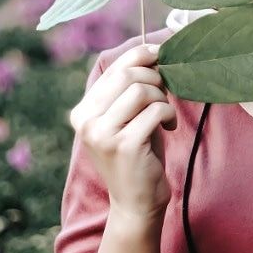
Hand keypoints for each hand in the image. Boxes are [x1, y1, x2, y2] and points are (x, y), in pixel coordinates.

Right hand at [69, 43, 177, 224]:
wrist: (136, 202)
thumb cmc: (138, 154)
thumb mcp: (127, 118)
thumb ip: (130, 88)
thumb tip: (151, 50)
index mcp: (83, 112)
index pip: (112, 68)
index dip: (140, 55)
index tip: (159, 54)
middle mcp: (86, 122)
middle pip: (127, 75)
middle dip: (154, 78)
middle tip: (164, 94)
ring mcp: (102, 134)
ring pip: (140, 91)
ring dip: (161, 98)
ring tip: (165, 114)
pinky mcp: (124, 146)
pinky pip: (154, 111)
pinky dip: (168, 114)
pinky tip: (169, 127)